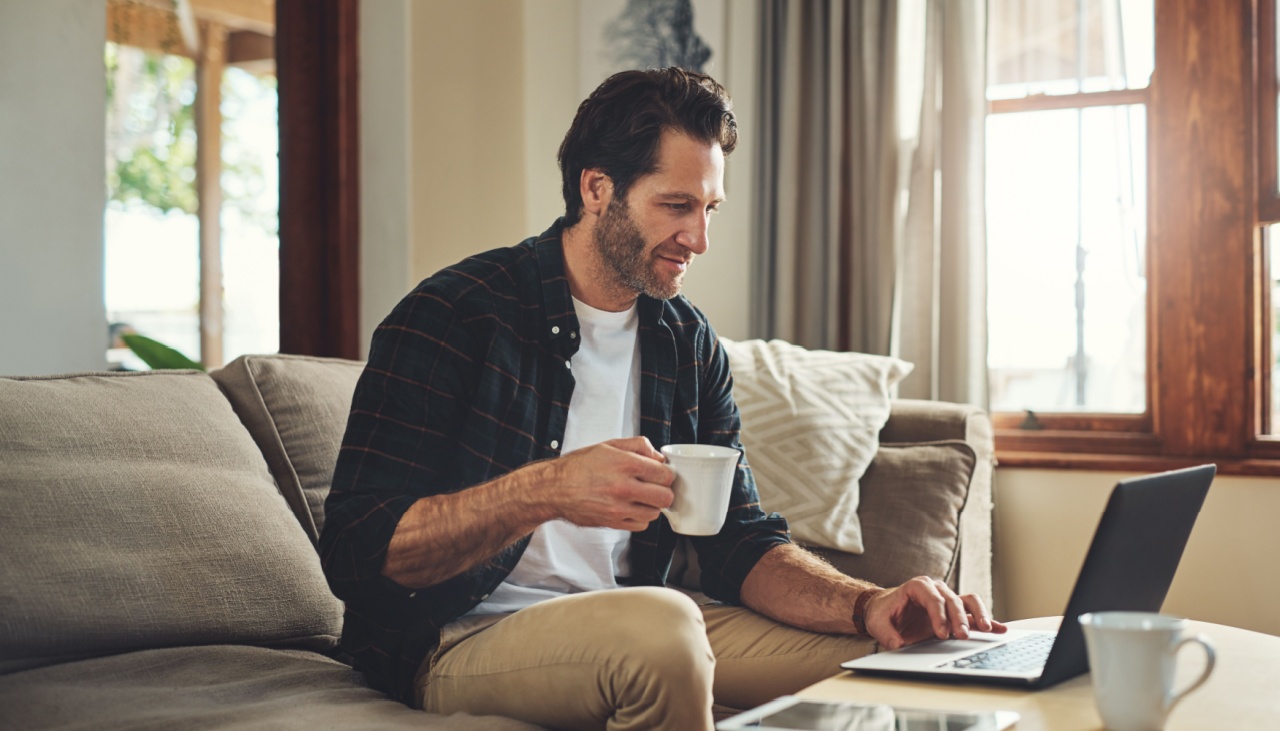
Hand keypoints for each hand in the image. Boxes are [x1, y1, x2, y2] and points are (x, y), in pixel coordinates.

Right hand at [545, 436, 673, 530]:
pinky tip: (630, 507)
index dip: (666, 473)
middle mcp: (624, 487)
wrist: (555, 488)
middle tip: (655, 487)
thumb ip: (638, 446)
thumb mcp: (609, 445)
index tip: (660, 473)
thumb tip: (658, 457)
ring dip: (652, 505)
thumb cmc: (579, 466)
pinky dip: (640, 517)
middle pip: (665, 497)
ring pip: (655, 513)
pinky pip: (641, 525)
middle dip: (663, 491)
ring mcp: (619, 508)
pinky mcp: (613, 522)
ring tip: (640, 497)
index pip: (665, 474)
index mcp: (625, 464)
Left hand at [864, 576, 1006, 649]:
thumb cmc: (883, 613)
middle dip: (959, 618)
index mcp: (917, 586)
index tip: (942, 634)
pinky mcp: (955, 611)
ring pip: (968, 601)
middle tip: (962, 636)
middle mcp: (936, 589)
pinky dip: (987, 620)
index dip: (939, 616)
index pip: (933, 598)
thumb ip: (887, 634)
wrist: (886, 610)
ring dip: (978, 615)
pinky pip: (973, 612)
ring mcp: (948, 598)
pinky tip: (999, 629)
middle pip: (953, 600)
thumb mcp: (878, 623)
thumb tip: (898, 644)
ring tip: (986, 629)